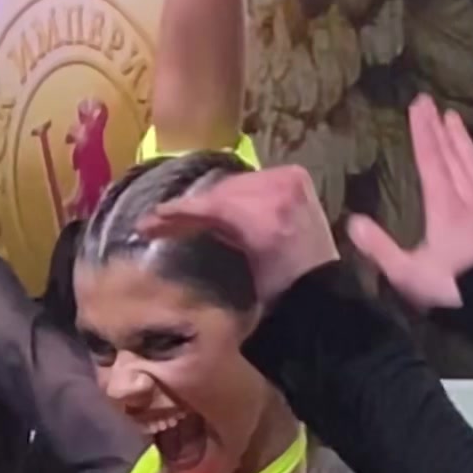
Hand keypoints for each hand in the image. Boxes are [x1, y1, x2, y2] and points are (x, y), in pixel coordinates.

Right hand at [137, 165, 337, 301]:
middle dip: (191, 206)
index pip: (211, 205)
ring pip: (234, 185)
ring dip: (211, 201)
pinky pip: (252, 182)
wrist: (324, 291)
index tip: (149, 222)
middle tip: (161, 220)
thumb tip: (169, 223)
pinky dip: (234, 194)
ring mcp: (291, 180)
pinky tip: (216, 209)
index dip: (177, 213)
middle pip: (220, 191)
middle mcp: (280, 191)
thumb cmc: (282, 294)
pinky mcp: (296, 178)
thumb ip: (210, 238)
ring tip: (185, 217)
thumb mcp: (241, 273)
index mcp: (266, 218)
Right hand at [348, 97, 472, 309]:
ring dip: (464, 144)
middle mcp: (467, 202)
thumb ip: (379, 248)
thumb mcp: (407, 274)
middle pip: (452, 159)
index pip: (430, 161)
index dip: (422, 132)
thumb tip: (352, 223)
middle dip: (440, 130)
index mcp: (442, 209)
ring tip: (455, 119)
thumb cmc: (452, 291)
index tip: (418, 106)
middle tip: (432, 104)